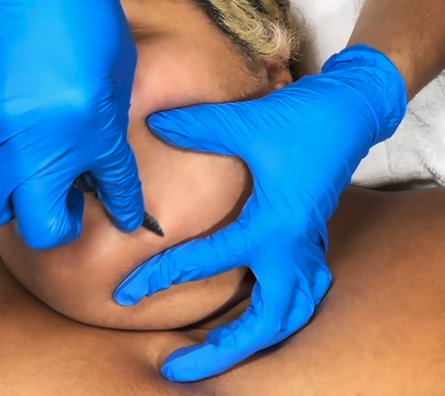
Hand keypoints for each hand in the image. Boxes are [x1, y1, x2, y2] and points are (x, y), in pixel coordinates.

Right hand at [0, 0, 143, 247]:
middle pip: (33, 225)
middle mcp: (33, 142)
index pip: (111, 195)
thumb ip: (108, 134)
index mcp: (87, 130)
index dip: (119, 210)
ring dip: (8, 192)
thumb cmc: (83, 15)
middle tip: (58, 193)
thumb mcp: (116, 76)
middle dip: (51, 218)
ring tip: (20, 163)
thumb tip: (102, 173)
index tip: (119, 215)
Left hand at [114, 46, 406, 380]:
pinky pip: (303, 290)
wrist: (351, 110)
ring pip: (290, 313)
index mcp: (273, 227)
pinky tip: (265, 306)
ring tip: (220, 348)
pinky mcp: (312, 236)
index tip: (127, 292)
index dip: (161, 275)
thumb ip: (197, 127)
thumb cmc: (303, 119)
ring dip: (257, 338)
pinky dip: (283, 309)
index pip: (208, 260)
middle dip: (222, 352)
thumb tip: (155, 123)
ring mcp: (307, 245)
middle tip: (178, 369)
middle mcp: (293, 247)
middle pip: (265, 323)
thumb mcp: (246, 123)